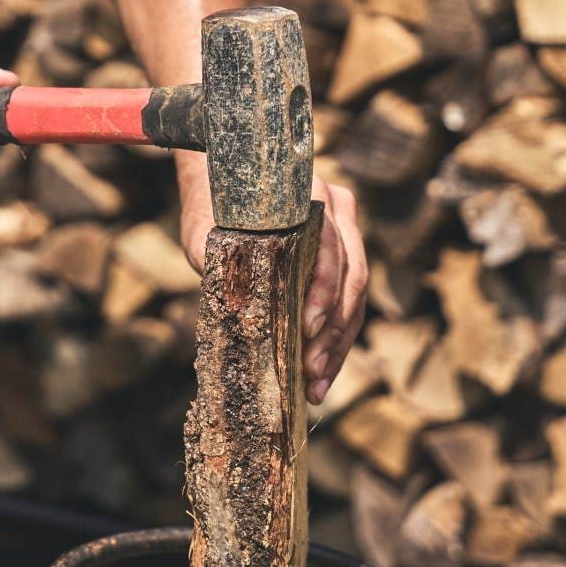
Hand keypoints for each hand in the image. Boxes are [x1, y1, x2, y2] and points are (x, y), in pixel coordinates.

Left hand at [179, 157, 367, 405]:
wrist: (223, 181)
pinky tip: (321, 373)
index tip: (308, 327)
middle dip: (333, 332)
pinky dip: (337, 339)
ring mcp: (346, 231)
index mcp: (309, 196)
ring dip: (339, 345)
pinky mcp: (344, 258)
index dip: (324, 290)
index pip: (330, 247)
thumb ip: (223, 260)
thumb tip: (235, 309)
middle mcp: (337, 209)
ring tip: (318, 385)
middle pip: (351, 278)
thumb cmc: (213, 208)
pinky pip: (350, 302)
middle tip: (311, 373)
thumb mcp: (209, 231)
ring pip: (356, 296)